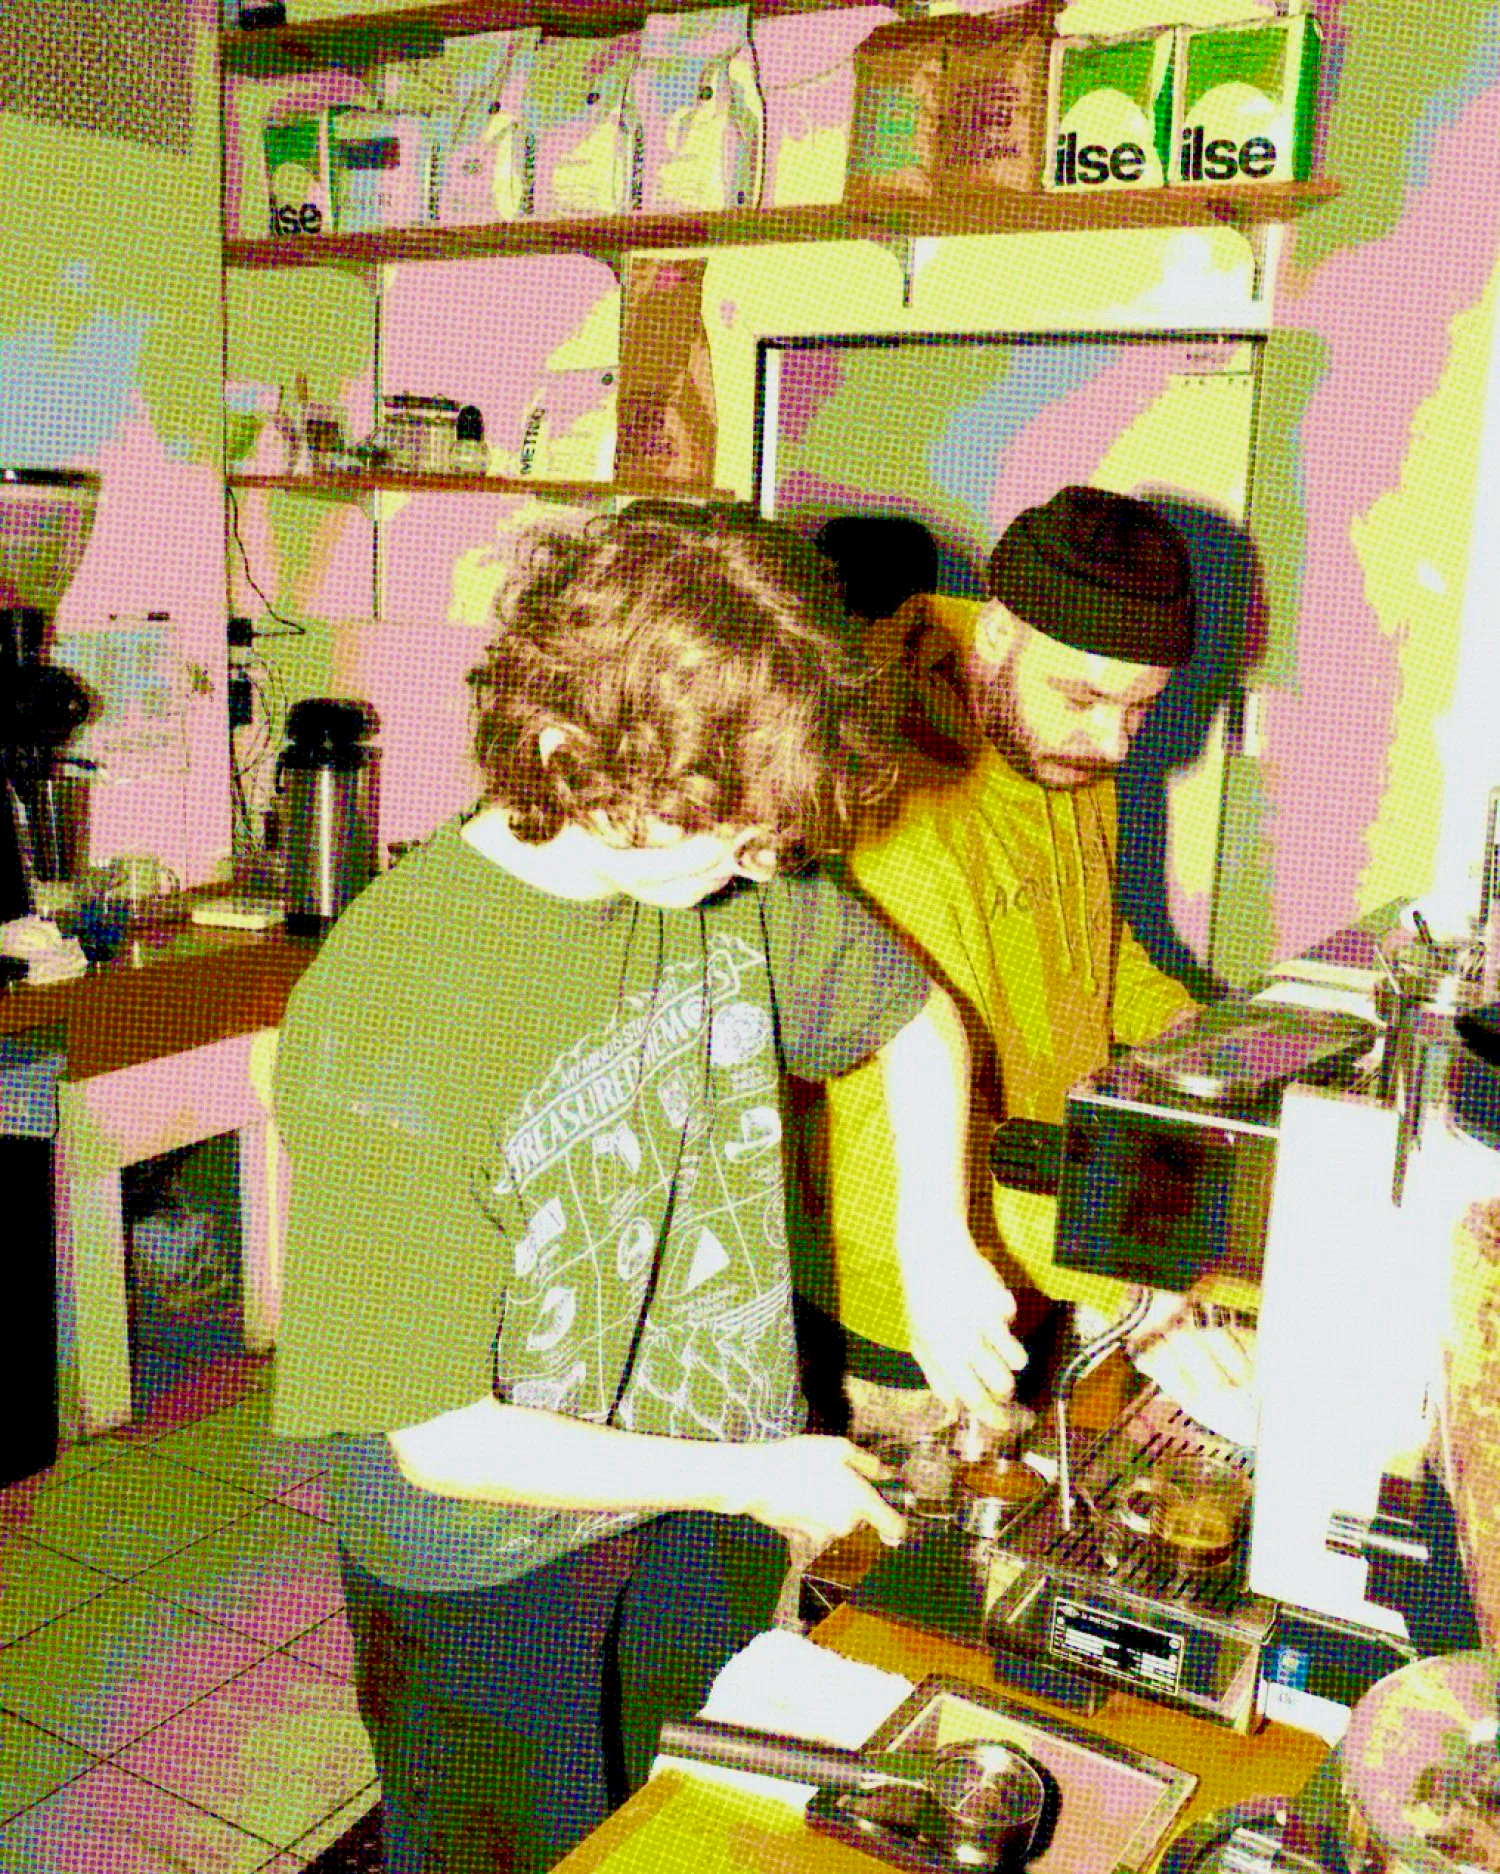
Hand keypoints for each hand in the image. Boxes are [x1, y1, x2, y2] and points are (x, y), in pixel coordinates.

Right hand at [725, 1436, 906, 1552]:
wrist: (757, 1479)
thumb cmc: (799, 1458)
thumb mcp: (839, 1448)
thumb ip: (869, 1464)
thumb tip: (888, 1474)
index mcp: (861, 1502)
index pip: (895, 1528)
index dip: (897, 1522)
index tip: (892, 1513)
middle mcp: (847, 1525)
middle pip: (862, 1523)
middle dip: (854, 1506)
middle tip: (834, 1482)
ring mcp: (826, 1536)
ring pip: (840, 1526)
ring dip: (832, 1513)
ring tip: (812, 1487)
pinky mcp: (806, 1542)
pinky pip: (819, 1532)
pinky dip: (814, 1520)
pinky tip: (800, 1500)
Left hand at [900, 1229, 1028, 1427]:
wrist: (932, 1253)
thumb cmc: (923, 1301)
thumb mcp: (919, 1339)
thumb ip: (936, 1375)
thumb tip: (954, 1408)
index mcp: (943, 1355)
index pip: (973, 1398)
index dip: (991, 1416)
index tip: (1002, 1424)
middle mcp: (966, 1341)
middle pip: (1002, 1385)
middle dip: (1007, 1392)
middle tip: (1002, 1386)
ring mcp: (984, 1321)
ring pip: (1017, 1360)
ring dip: (1013, 1361)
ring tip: (1003, 1350)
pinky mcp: (1000, 1299)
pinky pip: (1013, 1320)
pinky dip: (1006, 1318)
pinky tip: (991, 1306)